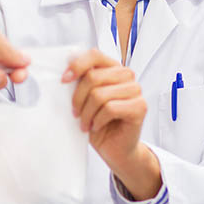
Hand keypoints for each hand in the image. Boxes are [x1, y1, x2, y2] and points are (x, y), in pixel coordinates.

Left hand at [65, 50, 160, 199]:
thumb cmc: (98, 123)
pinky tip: (97, 126)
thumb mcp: (85, 99)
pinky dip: (98, 120)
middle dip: (78, 98)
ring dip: (87, 113)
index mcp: (112, 68)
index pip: (94, 54)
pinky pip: (110, 108)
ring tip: (86, 123)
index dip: (77, 65)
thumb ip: (80, 82)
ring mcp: (136, 90)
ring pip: (100, 95)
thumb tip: (64, 73)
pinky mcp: (140, 107)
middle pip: (93, 77)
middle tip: (75, 113)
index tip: (64, 80)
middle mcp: (126, 75)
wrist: (116, 149)